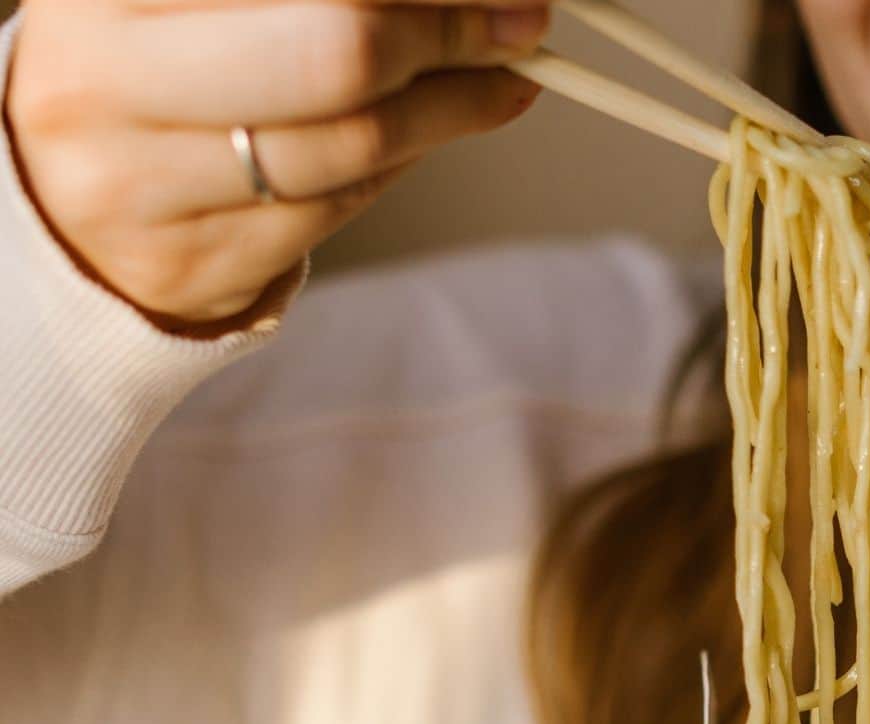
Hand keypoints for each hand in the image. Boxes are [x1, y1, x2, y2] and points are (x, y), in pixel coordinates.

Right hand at [5, 0, 548, 328]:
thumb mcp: (202, 5)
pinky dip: (402, 162)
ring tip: (505, 78)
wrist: (61, 202)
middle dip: (451, 33)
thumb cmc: (153, 77)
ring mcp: (139, 186)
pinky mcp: (188, 263)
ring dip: (455, 105)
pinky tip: (429, 131)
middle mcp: (103, 81)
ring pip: (350, 144)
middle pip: (335, 52)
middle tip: (520, 23)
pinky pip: (335, 207)